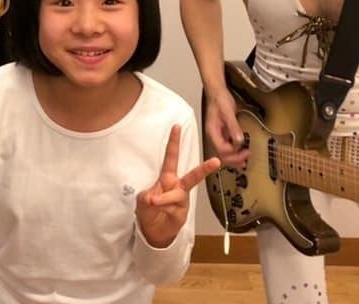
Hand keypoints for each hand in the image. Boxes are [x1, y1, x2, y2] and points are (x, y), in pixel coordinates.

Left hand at [136, 124, 220, 248]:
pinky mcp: (182, 213)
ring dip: (163, 199)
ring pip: (176, 195)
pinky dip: (163, 209)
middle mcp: (177, 187)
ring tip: (153, 202)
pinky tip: (160, 212)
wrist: (154, 232)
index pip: (171, 157)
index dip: (174, 142)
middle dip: (204, 169)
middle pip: (193, 176)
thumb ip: (146, 196)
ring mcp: (181, 201)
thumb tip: (152, 197)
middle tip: (216, 162)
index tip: (176, 127)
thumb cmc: (149, 210)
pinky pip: (173, 208)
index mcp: (167, 178)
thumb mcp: (142, 200)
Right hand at [204, 87, 248, 168]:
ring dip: (234, 159)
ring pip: (224, 154)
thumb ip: (233, 127)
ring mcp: (218, 136)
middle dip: (234, 159)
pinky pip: (227, 147)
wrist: (217, 93)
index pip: (222, 149)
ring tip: (243, 162)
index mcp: (212, 132)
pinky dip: (234, 153)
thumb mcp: (228, 112)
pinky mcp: (223, 134)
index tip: (244, 150)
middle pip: (221, 155)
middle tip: (246, 158)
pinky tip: (240, 155)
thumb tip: (239, 140)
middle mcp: (214, 136)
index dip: (233, 152)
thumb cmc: (219, 100)